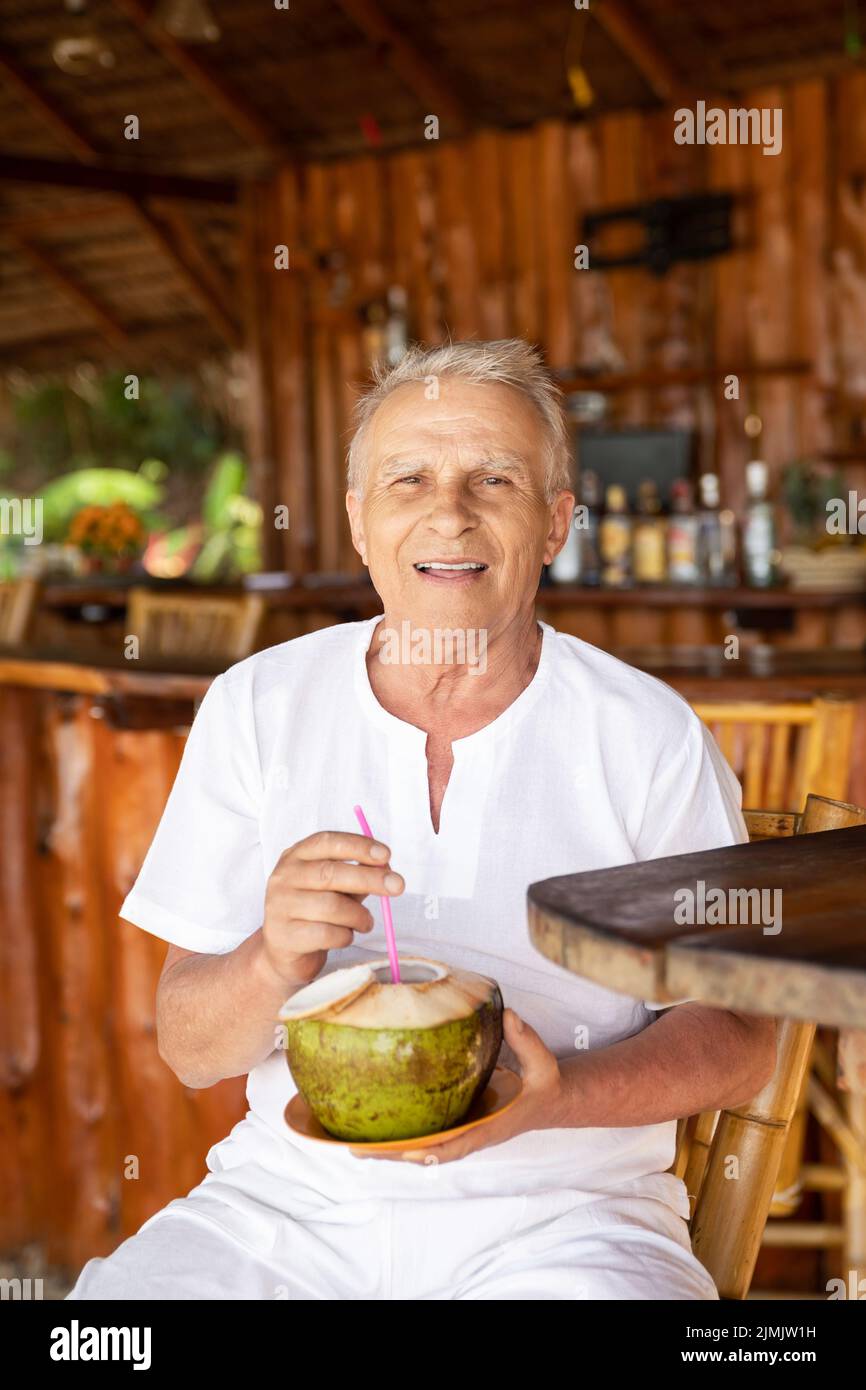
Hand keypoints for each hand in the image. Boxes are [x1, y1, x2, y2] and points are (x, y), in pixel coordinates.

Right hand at [261, 831, 403, 990]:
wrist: (282, 951)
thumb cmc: (314, 912)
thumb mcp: (334, 887)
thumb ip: (357, 874)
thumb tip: (386, 868)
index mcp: (296, 856)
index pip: (327, 842)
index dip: (358, 846)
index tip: (386, 855)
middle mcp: (284, 877)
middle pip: (330, 873)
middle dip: (369, 879)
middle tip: (397, 886)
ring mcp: (280, 906)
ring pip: (331, 907)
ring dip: (359, 916)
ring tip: (365, 922)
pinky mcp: (284, 936)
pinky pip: (326, 934)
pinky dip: (345, 936)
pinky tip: (345, 936)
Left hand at [349, 1008, 565, 1163]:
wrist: (549, 1099)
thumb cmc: (544, 1083)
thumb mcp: (543, 1062)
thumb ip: (526, 1040)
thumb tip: (508, 1015)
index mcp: (493, 1125)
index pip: (461, 1144)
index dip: (435, 1150)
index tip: (408, 1152)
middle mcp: (473, 1132)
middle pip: (431, 1153)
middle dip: (397, 1155)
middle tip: (360, 1150)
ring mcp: (463, 1130)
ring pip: (424, 1148)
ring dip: (392, 1150)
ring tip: (355, 1145)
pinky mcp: (458, 1122)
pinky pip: (427, 1134)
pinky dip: (402, 1136)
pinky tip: (375, 1128)